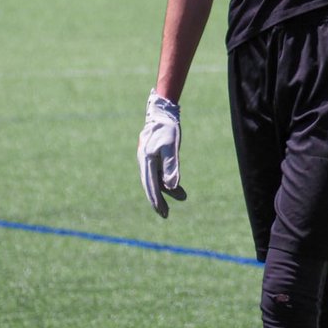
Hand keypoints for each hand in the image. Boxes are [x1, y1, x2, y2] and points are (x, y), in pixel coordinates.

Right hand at [137, 89, 186, 217]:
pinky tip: (177, 186)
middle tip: (165, 215)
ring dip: (166, 191)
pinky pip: (159, 172)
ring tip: (182, 198)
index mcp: (146, 160)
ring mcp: (148, 159)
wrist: (162, 112)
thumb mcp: (171, 146)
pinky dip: (167, 180)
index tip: (162, 212)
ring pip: (156, 180)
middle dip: (158, 200)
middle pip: (150, 185)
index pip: (150, 185)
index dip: (156, 200)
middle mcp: (145, 162)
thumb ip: (171, 166)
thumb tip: (171, 186)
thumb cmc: (167, 128)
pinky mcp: (153, 156)